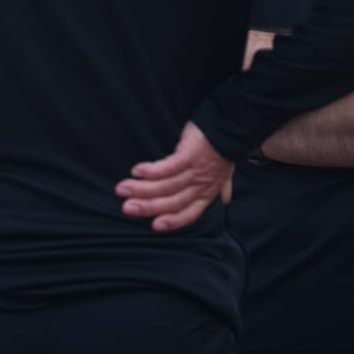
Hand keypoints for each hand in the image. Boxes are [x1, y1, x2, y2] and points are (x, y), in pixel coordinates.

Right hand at [115, 121, 234, 231]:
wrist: (230, 127)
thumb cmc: (224, 151)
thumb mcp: (226, 172)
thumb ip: (223, 187)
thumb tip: (225, 200)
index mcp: (208, 193)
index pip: (189, 213)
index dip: (172, 222)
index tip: (154, 226)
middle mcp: (201, 185)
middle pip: (172, 202)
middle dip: (147, 207)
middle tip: (127, 208)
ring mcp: (195, 171)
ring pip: (166, 185)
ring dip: (141, 189)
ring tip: (123, 189)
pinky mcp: (189, 155)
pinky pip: (168, 167)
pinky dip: (151, 171)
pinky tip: (136, 171)